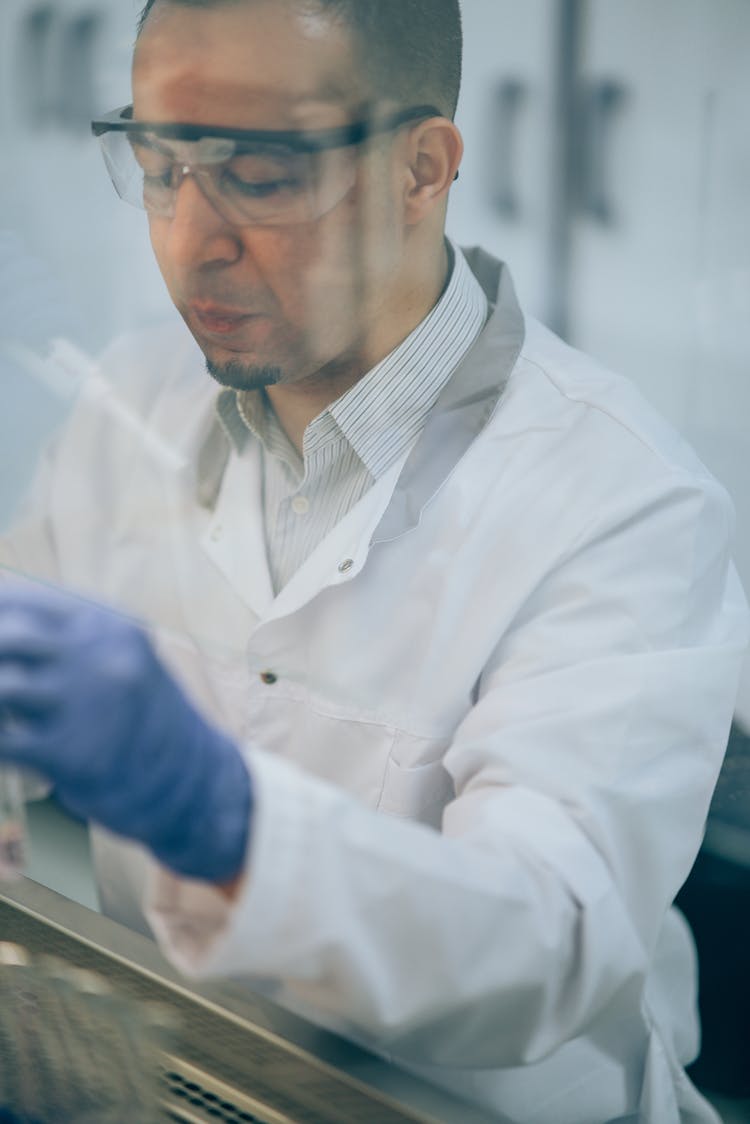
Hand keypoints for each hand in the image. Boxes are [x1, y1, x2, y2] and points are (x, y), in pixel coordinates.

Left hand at [0, 583, 251, 882]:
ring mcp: (90, 702)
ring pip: (3, 684)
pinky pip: (4, 742)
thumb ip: (67, 642)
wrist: (193, 781)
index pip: (22, 602)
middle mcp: (101, 655)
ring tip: (3, 713)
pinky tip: (4, 746)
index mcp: (109, 625)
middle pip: (8, 635)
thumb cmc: (142, 718)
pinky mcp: (74, 754)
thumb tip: (1, 632)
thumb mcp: (119, 660)